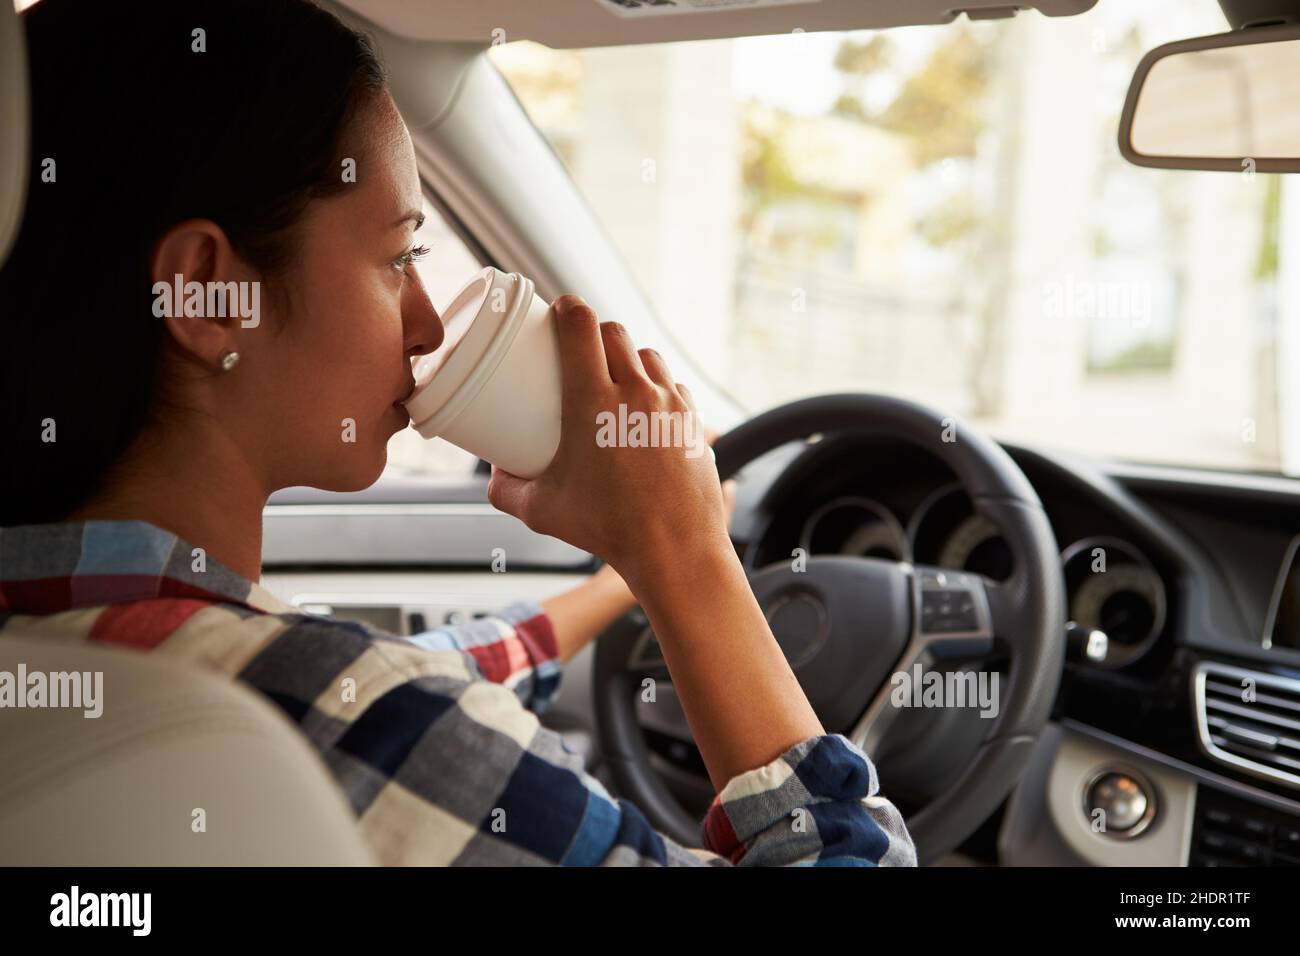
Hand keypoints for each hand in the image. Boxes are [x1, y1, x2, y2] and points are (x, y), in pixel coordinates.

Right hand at [488, 295, 728, 588]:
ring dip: (627, 356)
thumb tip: (494, 475)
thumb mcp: (542, 511)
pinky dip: (656, 386)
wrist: (675, 550)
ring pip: (647, 355)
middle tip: (578, 347)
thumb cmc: (609, 530)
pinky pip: (672, 386)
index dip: (568, 307)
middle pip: (614, 332)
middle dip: (594, 330)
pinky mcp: (693, 421)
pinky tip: (644, 407)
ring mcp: (670, 404)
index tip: (559, 308)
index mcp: (594, 402)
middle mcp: (636, 392)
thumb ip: (507, 490)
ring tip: (612, 376)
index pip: (582, 326)